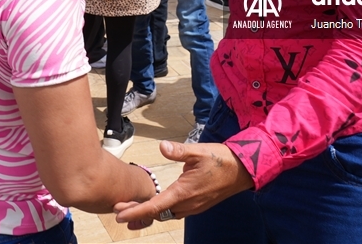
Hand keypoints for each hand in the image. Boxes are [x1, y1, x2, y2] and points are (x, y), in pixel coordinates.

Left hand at [114, 140, 253, 229]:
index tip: (119, 214)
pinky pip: (175, 212)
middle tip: (119, 212)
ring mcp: (193, 206)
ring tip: (132, 211)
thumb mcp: (199, 151)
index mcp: (184, 192)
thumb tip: (162, 146)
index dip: (135, 211)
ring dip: (149, 214)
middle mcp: (187, 204)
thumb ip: (179, 151)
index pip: (154, 206)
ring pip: (166, 214)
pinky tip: (155, 206)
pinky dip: (161, 211)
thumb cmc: (221, 160)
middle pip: (157, 214)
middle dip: (138, 214)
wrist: (243, 170)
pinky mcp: (197, 204)